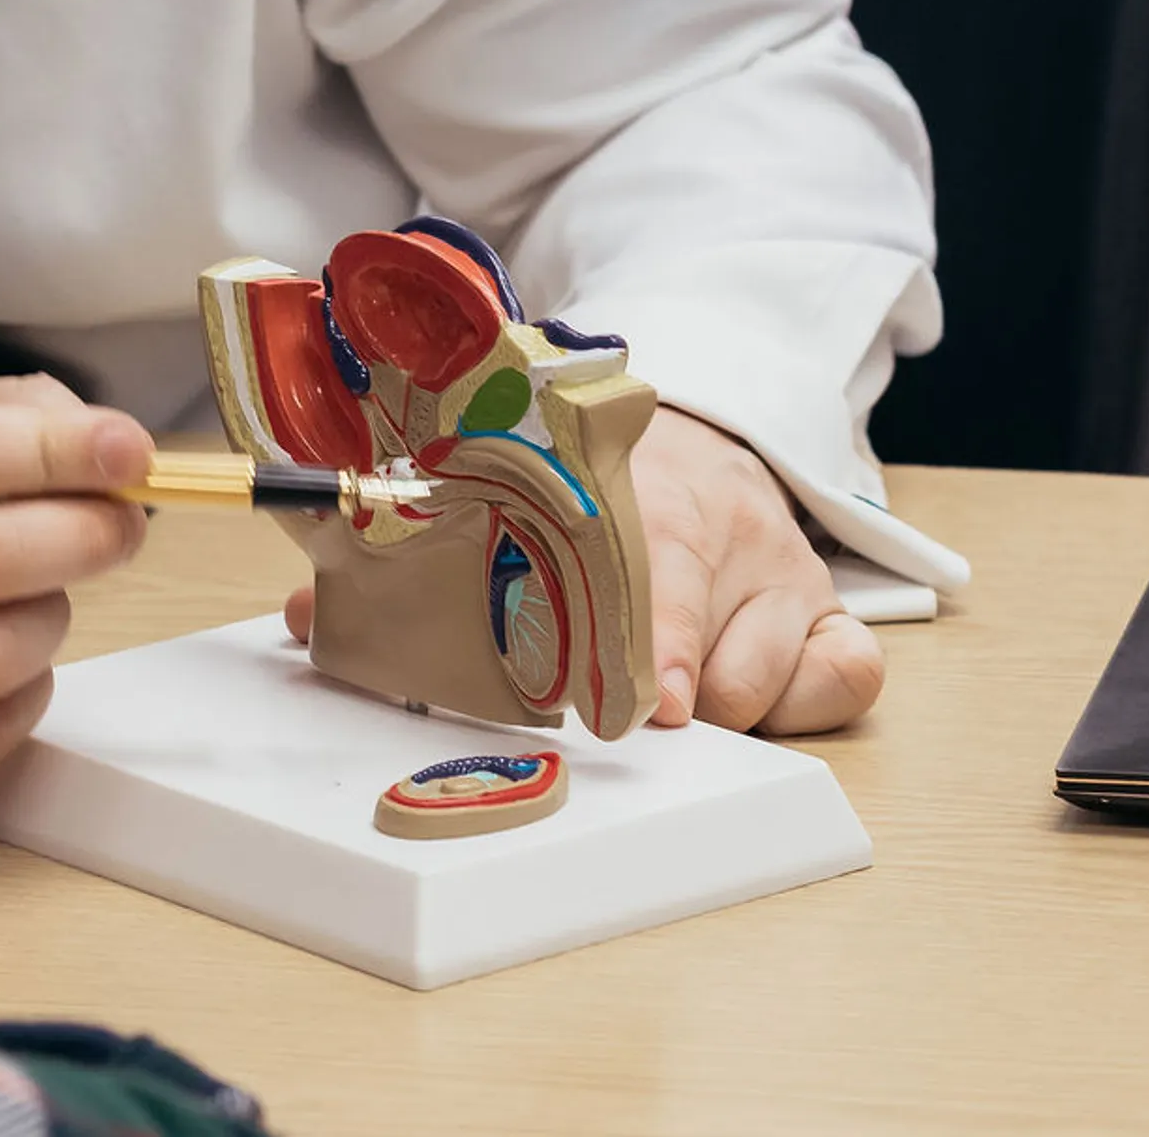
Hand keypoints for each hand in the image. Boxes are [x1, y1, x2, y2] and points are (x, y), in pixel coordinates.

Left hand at [275, 406, 882, 735]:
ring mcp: (781, 573)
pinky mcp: (830, 609)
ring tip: (668, 695)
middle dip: (673, 688)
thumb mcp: (514, 484)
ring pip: (767, 679)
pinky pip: (846, 676)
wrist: (694, 430)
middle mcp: (724, 528)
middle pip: (713, 647)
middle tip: (640, 718)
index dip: (653, 639)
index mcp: (641, 491)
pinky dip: (806, 701)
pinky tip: (758, 697)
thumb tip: (302, 613)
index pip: (658, 570)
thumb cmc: (586, 477)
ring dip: (716, 704)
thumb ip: (413, 556)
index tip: (641, 699)